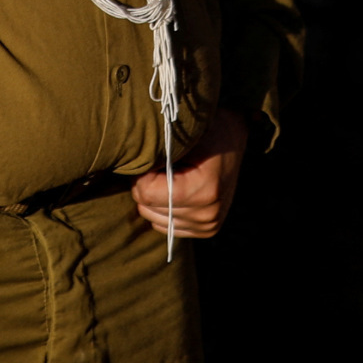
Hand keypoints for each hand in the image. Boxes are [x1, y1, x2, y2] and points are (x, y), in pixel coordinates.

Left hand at [134, 106, 248, 237]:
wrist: (233, 141)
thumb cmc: (207, 131)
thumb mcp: (184, 136)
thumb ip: (158, 153)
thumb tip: (130, 166)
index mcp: (204, 190)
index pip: (147, 194)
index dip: (141, 174)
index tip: (151, 158)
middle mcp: (208, 214)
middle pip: (147, 208)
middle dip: (146, 185)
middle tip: (160, 166)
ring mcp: (208, 225)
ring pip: (153, 219)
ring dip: (154, 199)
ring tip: (169, 177)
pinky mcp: (206, 230)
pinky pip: (165, 226)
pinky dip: (163, 209)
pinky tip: (176, 190)